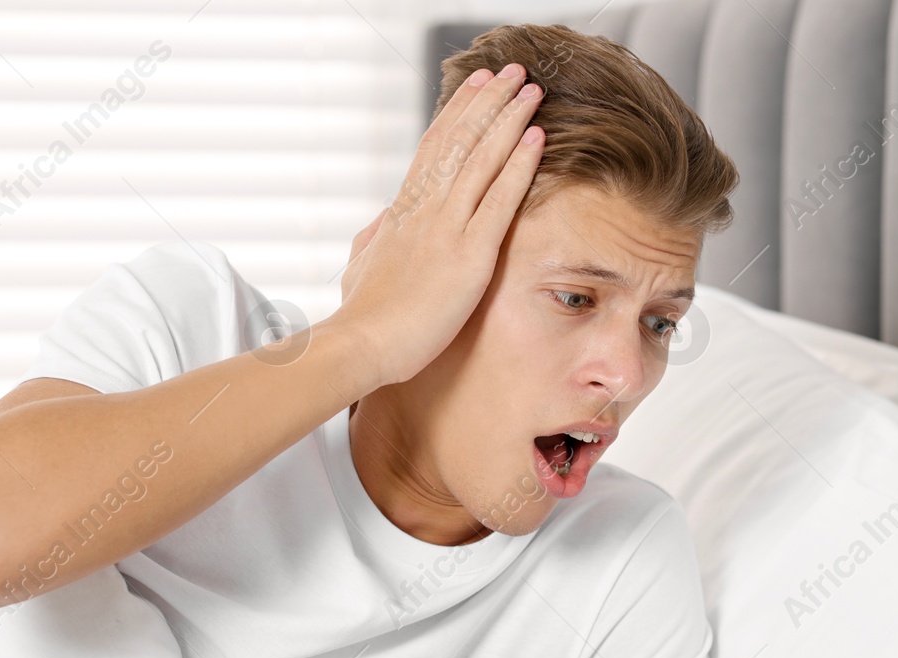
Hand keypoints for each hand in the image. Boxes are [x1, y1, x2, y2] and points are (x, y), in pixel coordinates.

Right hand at [328, 62, 545, 388]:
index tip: (476, 86)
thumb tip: (382, 221)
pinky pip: (499, 201)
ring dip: (509, 120)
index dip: (457, 113)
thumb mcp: (361, 264)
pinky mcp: (469, 255)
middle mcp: (426, 209)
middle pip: (460, 141)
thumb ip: (375, 237)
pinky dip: (518, 166)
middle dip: (488, 102)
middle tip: (512, 72)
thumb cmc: (362, 313)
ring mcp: (447, 228)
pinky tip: (536, 139)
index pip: (433, 148)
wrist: (362, 343)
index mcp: (402, 211)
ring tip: (531, 90)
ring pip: (482, 160)